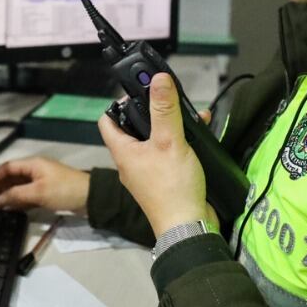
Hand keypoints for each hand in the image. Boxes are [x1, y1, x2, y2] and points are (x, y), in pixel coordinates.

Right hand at [0, 156, 90, 212]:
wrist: (90, 198)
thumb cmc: (63, 191)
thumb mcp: (38, 192)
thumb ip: (16, 195)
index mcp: (33, 164)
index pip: (8, 168)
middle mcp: (35, 170)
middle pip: (12, 177)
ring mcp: (41, 181)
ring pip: (18, 187)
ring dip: (6, 195)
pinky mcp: (46, 192)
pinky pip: (27, 195)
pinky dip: (17, 201)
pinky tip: (10, 209)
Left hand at [99, 73, 210, 235]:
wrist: (189, 227)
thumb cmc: (172, 186)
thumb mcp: (169, 141)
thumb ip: (164, 110)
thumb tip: (157, 79)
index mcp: (123, 151)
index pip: (108, 120)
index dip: (119, 103)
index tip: (139, 90)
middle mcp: (131, 161)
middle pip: (135, 128)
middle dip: (153, 110)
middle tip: (169, 98)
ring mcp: (148, 172)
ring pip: (155, 140)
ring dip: (171, 125)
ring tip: (190, 113)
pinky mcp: (165, 180)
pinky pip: (169, 154)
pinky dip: (181, 142)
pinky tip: (199, 134)